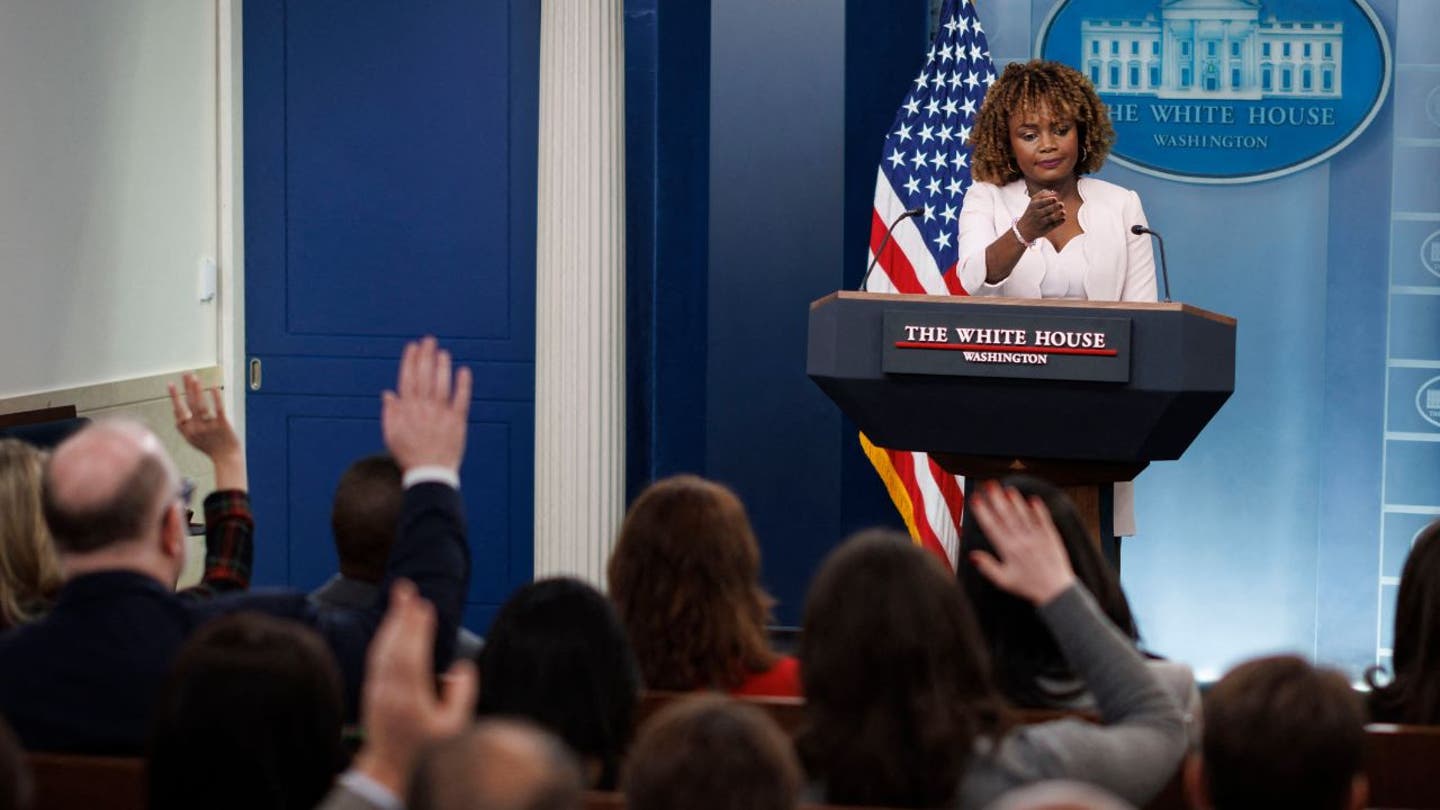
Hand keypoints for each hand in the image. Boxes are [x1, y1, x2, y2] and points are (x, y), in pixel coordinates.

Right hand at [168, 374, 245, 490]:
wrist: (227, 458)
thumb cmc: (210, 448)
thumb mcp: (192, 440)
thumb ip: (184, 427)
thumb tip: (175, 411)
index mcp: (187, 432)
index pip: (178, 412)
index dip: (174, 397)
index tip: (171, 384)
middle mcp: (196, 429)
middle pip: (189, 405)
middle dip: (186, 388)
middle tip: (185, 374)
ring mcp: (209, 427)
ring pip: (201, 405)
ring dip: (197, 390)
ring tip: (195, 378)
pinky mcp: (223, 425)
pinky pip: (218, 409)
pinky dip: (215, 397)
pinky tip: (213, 387)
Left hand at [353, 579, 477, 795]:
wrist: (389, 770)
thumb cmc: (425, 751)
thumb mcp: (454, 729)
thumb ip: (461, 696)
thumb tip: (461, 668)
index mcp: (409, 700)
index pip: (411, 657)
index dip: (417, 630)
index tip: (425, 606)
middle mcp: (389, 692)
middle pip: (393, 646)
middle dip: (401, 615)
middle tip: (407, 588)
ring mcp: (377, 690)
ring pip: (382, 649)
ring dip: (392, 621)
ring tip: (402, 597)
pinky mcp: (372, 690)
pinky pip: (378, 656)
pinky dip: (385, 636)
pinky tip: (393, 624)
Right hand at [381, 337, 471, 472]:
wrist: (429, 474)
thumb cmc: (409, 455)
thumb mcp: (391, 435)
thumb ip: (390, 413)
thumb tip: (388, 393)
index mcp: (407, 411)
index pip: (407, 379)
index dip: (410, 361)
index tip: (412, 346)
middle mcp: (423, 409)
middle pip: (424, 378)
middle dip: (426, 357)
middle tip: (429, 340)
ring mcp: (441, 415)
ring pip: (441, 385)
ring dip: (442, 367)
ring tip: (443, 352)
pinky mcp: (457, 422)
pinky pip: (461, 400)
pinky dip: (463, 385)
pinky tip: (464, 371)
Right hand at [967, 481, 1075, 605]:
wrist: (1055, 591)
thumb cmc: (1028, 586)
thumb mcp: (1003, 581)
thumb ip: (987, 566)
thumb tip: (972, 555)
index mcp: (1008, 550)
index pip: (992, 526)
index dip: (983, 511)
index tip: (976, 499)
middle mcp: (1022, 541)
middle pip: (1006, 516)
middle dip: (996, 499)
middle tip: (989, 485)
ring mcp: (1037, 537)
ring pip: (1023, 515)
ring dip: (1015, 501)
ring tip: (1008, 489)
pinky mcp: (1051, 537)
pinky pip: (1043, 519)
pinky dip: (1038, 509)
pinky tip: (1033, 500)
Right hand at [1016, 190, 1064, 242]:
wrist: (1023, 229)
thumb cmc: (1031, 212)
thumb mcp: (1033, 201)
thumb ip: (1043, 194)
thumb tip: (1056, 192)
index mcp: (1033, 206)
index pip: (1042, 202)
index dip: (1050, 200)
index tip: (1055, 199)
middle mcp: (1036, 214)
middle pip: (1047, 210)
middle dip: (1055, 207)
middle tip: (1061, 204)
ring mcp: (1040, 222)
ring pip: (1050, 218)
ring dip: (1058, 215)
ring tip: (1063, 212)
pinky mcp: (1044, 230)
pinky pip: (1053, 226)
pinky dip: (1059, 222)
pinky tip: (1063, 219)